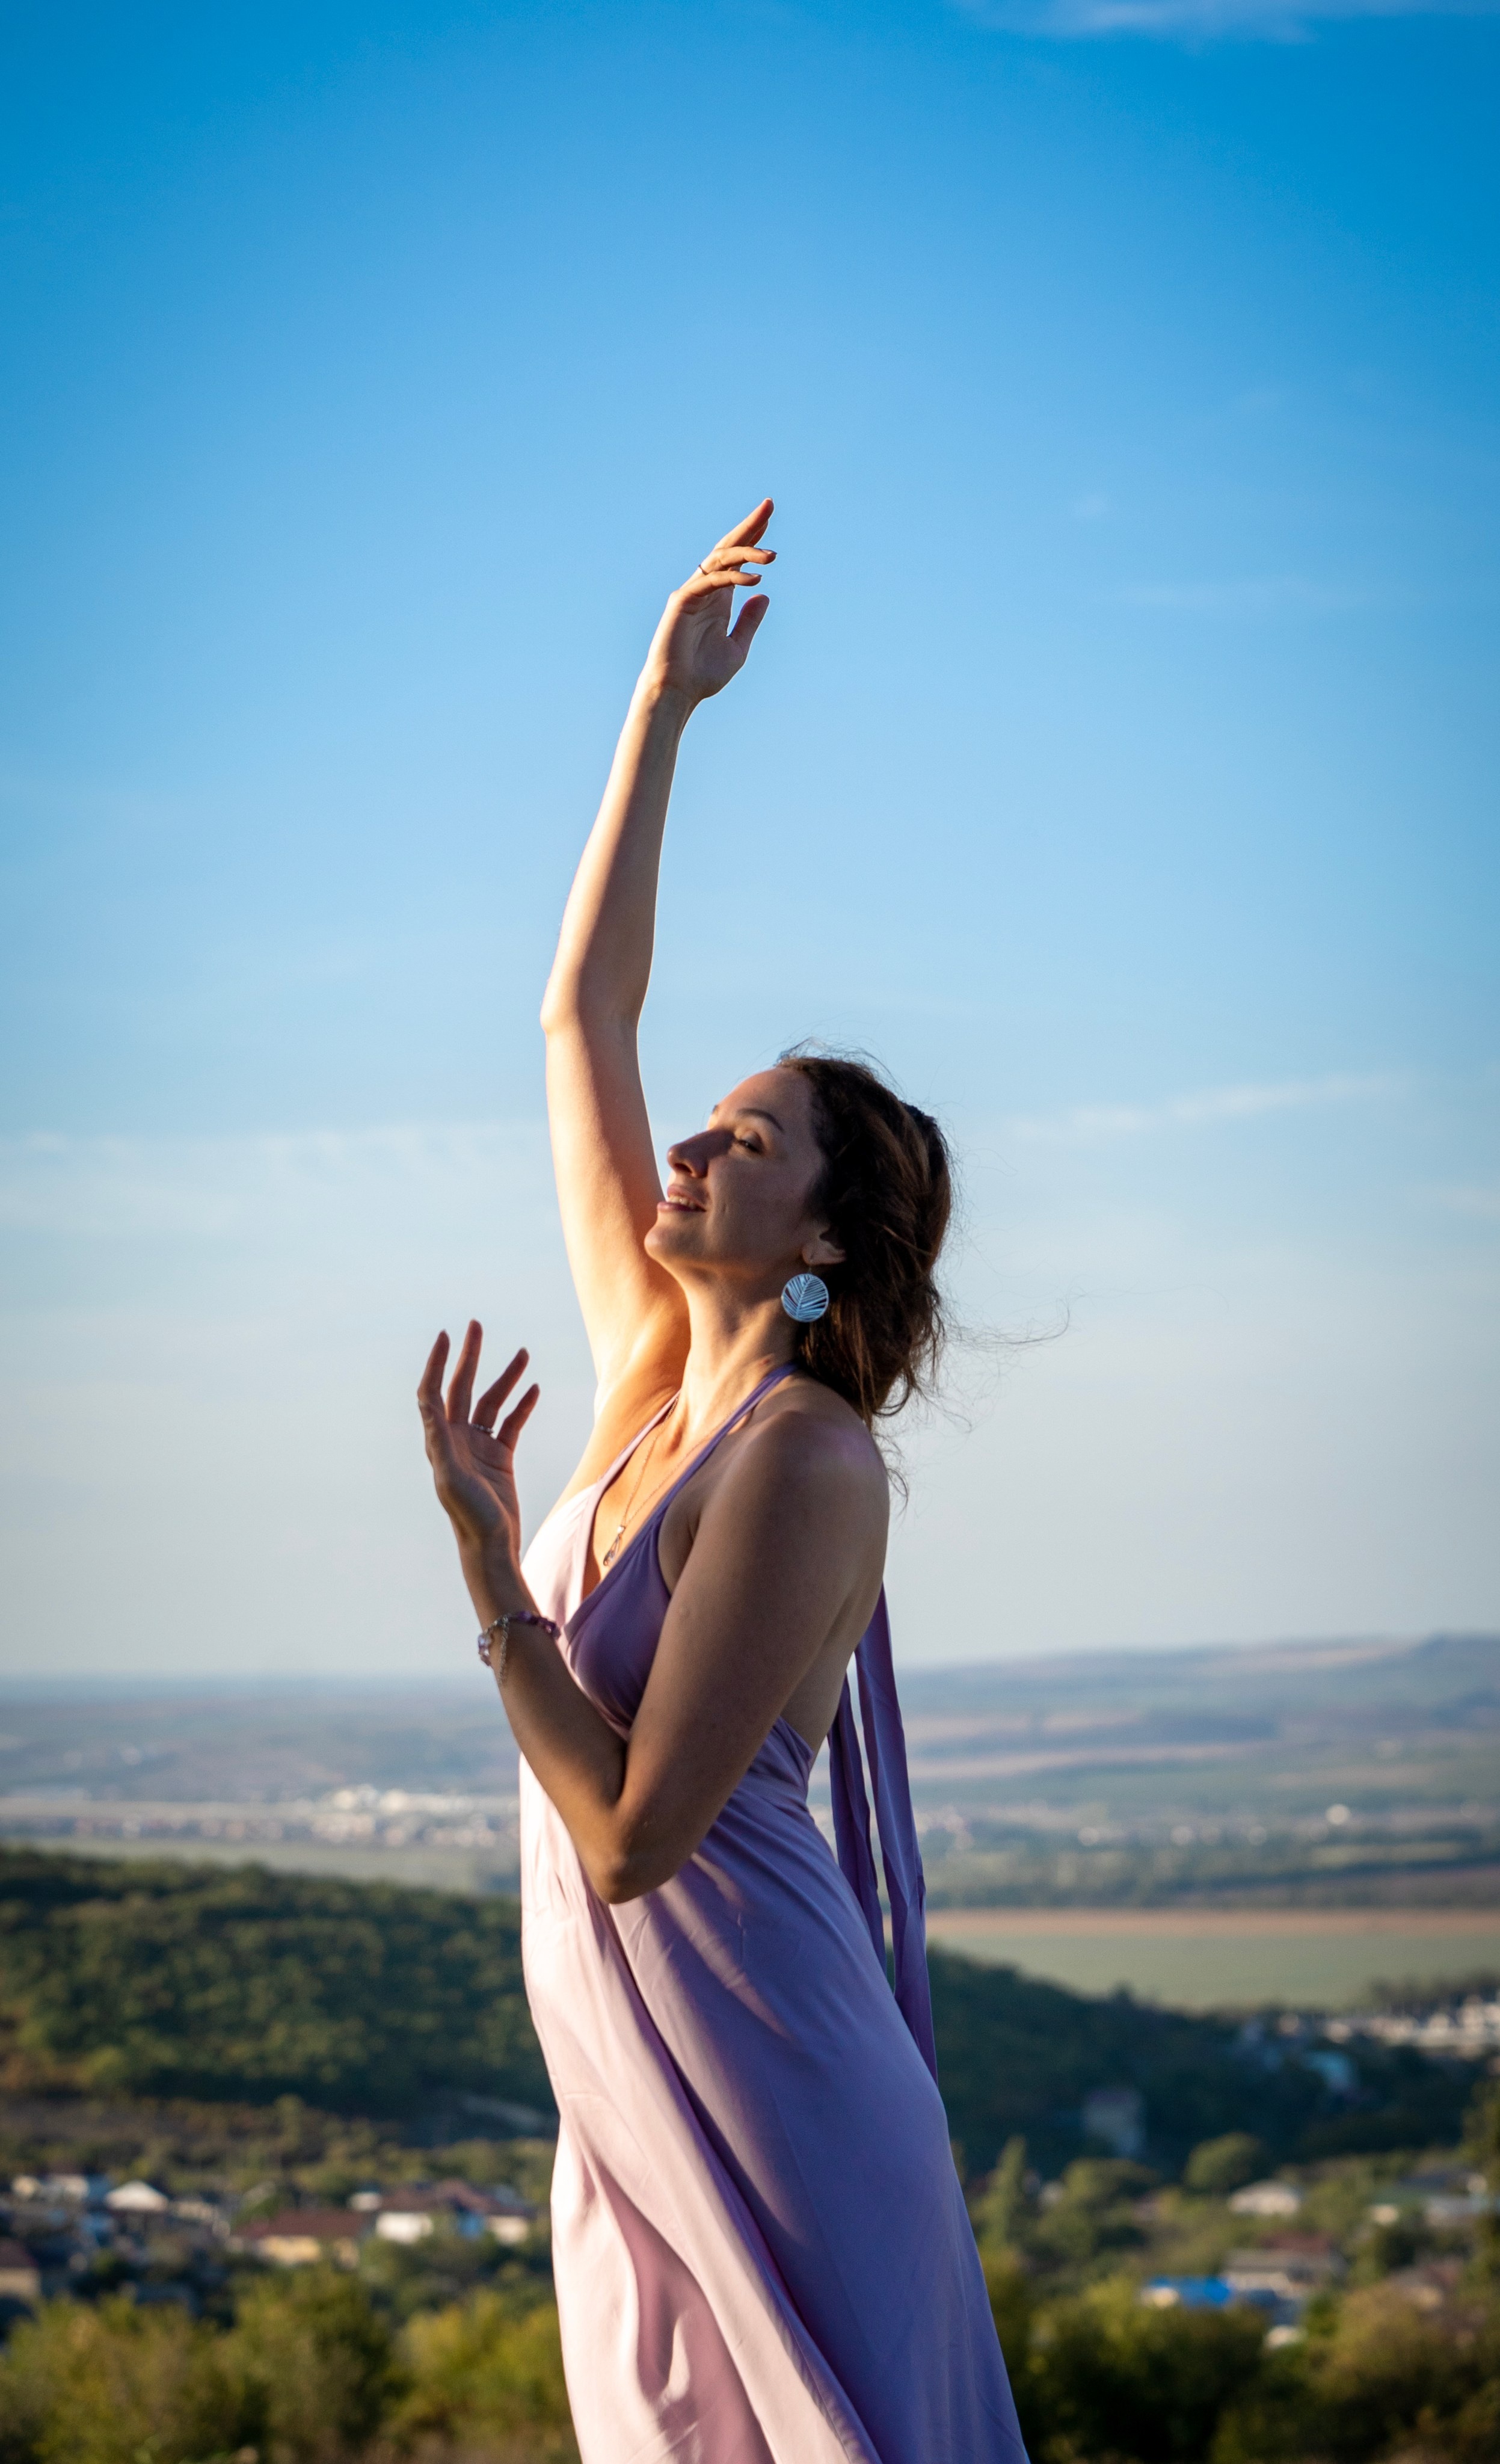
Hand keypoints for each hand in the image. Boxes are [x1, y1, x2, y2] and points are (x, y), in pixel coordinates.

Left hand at [417, 1323, 538, 1594]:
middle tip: (476, 1325)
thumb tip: (427, 1405)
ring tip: (523, 1352)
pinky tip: (534, 1388)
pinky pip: (512, 1423)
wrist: (491, 1544)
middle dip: (470, 1357)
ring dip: (506, 1377)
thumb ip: (440, 1441)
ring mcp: (479, 1445)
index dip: (437, 1363)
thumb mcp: (450, 1477)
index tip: (446, 1336)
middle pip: (463, 1388)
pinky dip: (522, 1405)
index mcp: (440, 1440)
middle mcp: (457, 1438)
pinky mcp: (500, 1456)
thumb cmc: (468, 1515)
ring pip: (492, 1401)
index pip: (432, 1392)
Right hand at [639, 499, 774, 707]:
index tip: (769, 519)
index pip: (737, 560)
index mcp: (719, 599)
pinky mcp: (682, 600)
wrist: (677, 692)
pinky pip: (712, 581)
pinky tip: (755, 579)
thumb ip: (749, 621)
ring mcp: (692, 593)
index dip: (753, 538)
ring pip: (720, 559)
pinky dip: (734, 577)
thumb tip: (766, 596)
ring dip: (747, 551)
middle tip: (770, 504)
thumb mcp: (737, 648)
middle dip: (749, 526)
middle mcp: (705, 590)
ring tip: (773, 554)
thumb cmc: (702, 675)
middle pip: (728, 548)